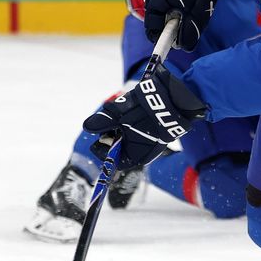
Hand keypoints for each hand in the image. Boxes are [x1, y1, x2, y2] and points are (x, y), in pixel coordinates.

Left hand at [82, 66, 206, 168]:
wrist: (173, 100)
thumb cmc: (145, 111)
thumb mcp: (119, 115)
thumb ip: (103, 122)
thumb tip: (87, 127)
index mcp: (134, 157)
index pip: (112, 160)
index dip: (102, 149)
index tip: (100, 137)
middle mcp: (141, 155)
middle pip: (118, 149)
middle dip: (112, 137)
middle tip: (113, 123)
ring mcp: (148, 145)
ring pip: (126, 140)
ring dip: (120, 130)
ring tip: (123, 116)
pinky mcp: (153, 135)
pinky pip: (136, 134)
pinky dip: (130, 126)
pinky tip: (130, 115)